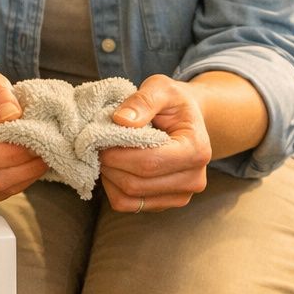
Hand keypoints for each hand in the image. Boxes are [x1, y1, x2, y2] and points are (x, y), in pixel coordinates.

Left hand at [98, 75, 211, 212]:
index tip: (98, 139)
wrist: (187, 121)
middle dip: (109, 165)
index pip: (149, 162)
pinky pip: (128, 205)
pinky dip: (113, 189)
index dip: (117, 153)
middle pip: (136, 183)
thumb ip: (142, 100)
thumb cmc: (173, 103)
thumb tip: (121, 120)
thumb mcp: (161, 88)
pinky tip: (114, 168)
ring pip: (129, 198)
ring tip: (106, 154)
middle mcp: (194, 179)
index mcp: (197, 150)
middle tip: (96, 145)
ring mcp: (181, 196)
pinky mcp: (165, 204)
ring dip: (109, 177)